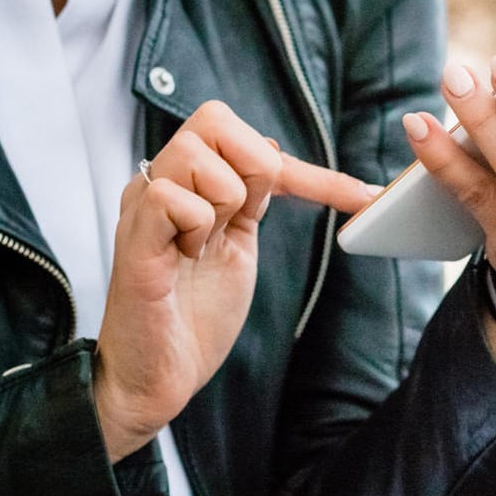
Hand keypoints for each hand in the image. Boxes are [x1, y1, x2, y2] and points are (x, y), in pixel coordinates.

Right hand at [93, 101, 380, 462]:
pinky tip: (185, 256)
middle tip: (242, 220)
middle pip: (214, 119)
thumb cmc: (196, 314)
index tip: (362, 198)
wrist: (159, 376)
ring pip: (195, 155)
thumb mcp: (238, 242)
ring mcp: (142, 207)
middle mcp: (158, 183)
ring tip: (203, 245)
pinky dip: (196, 226)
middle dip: (254, 168)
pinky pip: (171, 197)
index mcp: (186, 182)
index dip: (305, 168)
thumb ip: (252, 196)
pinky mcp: (133, 238)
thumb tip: (272, 148)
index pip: (242, 134)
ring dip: (223, 202)